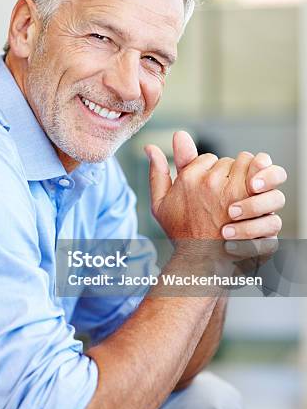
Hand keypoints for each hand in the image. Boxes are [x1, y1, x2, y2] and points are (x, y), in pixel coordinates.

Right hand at [145, 131, 285, 240]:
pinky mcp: (249, 197)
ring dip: (244, 176)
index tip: (209, 193)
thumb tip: (149, 147)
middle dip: (227, 176)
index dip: (209, 175)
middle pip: (226, 161)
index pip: (206, 160)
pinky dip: (259, 177)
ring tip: (240, 197)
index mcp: (187, 179)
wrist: (205, 261)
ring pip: (244, 163)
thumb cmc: (182, 235)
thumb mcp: (160, 205)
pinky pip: (258, 170)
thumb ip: (157, 173)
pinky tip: (254, 193)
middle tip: (225, 198)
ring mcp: (230, 188)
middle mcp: (208, 180)